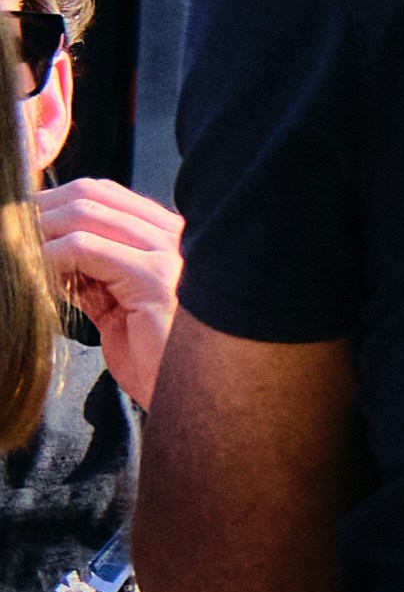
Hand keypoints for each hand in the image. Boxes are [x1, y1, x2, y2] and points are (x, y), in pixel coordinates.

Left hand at [33, 178, 176, 415]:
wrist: (195, 398)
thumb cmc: (157, 359)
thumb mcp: (117, 305)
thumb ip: (94, 273)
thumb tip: (44, 250)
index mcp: (170, 238)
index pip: (104, 193)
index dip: (54, 200)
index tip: (20, 222)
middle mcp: (175, 236)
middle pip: (92, 194)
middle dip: (39, 210)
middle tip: (8, 234)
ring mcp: (169, 253)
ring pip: (85, 214)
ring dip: (37, 232)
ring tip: (15, 254)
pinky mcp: (154, 277)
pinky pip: (83, 249)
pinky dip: (48, 257)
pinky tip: (34, 276)